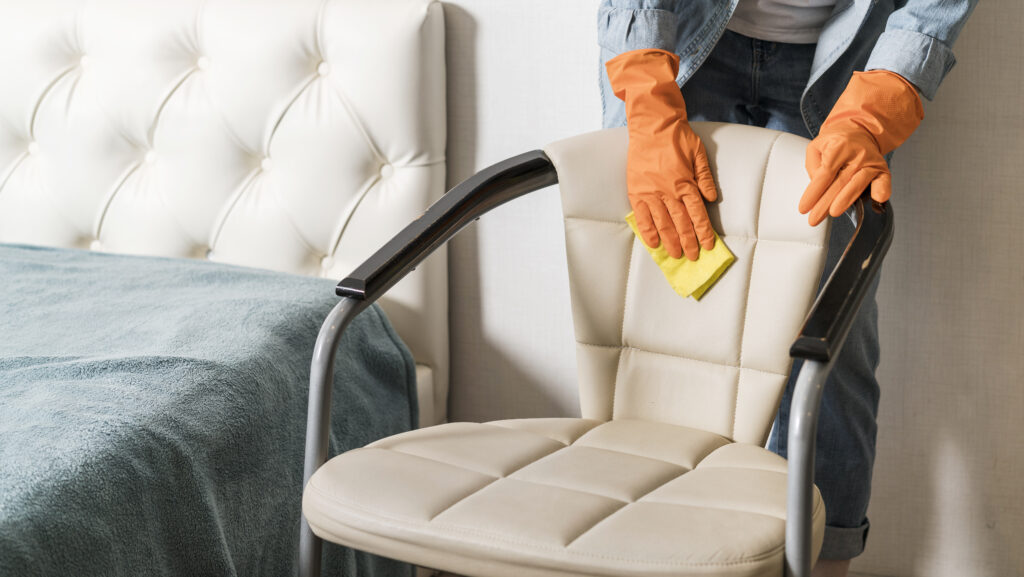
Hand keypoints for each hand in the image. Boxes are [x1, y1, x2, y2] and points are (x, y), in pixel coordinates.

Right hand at [606, 49, 717, 259]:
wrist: (652, 125)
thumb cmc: (678, 138)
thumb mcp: (699, 154)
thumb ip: (705, 177)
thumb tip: (711, 198)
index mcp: (686, 183)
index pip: (697, 214)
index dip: (704, 232)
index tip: (708, 245)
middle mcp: (668, 191)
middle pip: (681, 223)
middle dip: (688, 242)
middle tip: (693, 256)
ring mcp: (651, 193)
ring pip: (663, 223)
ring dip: (670, 242)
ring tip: (676, 255)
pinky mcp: (637, 192)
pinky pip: (642, 217)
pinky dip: (648, 231)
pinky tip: (653, 244)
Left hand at [800, 70, 923, 225]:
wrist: (859, 129)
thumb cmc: (835, 141)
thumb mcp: (816, 147)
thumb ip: (813, 165)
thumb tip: (817, 185)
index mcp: (838, 147)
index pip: (824, 175)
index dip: (813, 193)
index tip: (804, 208)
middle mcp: (856, 154)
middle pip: (839, 182)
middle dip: (825, 203)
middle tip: (814, 219)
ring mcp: (870, 162)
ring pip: (857, 184)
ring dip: (846, 200)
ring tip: (834, 212)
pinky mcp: (881, 169)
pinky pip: (883, 181)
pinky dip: (882, 190)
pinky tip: (877, 199)